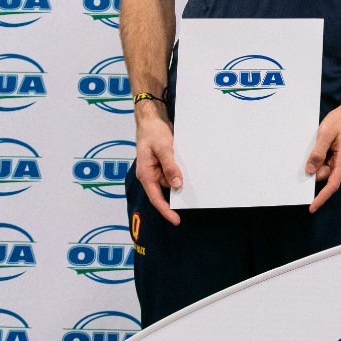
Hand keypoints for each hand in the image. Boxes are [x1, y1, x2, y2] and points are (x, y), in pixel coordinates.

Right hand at [134, 106, 182, 225]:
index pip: (156, 198)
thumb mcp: (163, 148)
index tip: (176, 220)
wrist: (151, 119)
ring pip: (172, 181)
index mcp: (145, 174)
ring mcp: (156, 170)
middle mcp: (150, 175)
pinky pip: (173, 173)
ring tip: (193, 174)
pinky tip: (189, 168)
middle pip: (166, 190)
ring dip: (181, 179)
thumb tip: (177, 185)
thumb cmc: (153, 133)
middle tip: (195, 192)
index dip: (166, 210)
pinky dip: (181, 172)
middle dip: (179, 192)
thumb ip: (170, 167)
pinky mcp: (163, 165)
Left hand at [306, 92, 340, 212]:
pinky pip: (327, 163)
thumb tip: (310, 171)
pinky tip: (322, 144)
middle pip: (325, 175)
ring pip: (325, 169)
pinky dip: (321, 158)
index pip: (333, 184)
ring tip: (321, 141)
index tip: (312, 207)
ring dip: (318, 160)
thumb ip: (318, 153)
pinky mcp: (340, 157)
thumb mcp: (326, 134)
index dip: (322, 197)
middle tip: (314, 147)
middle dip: (316, 167)